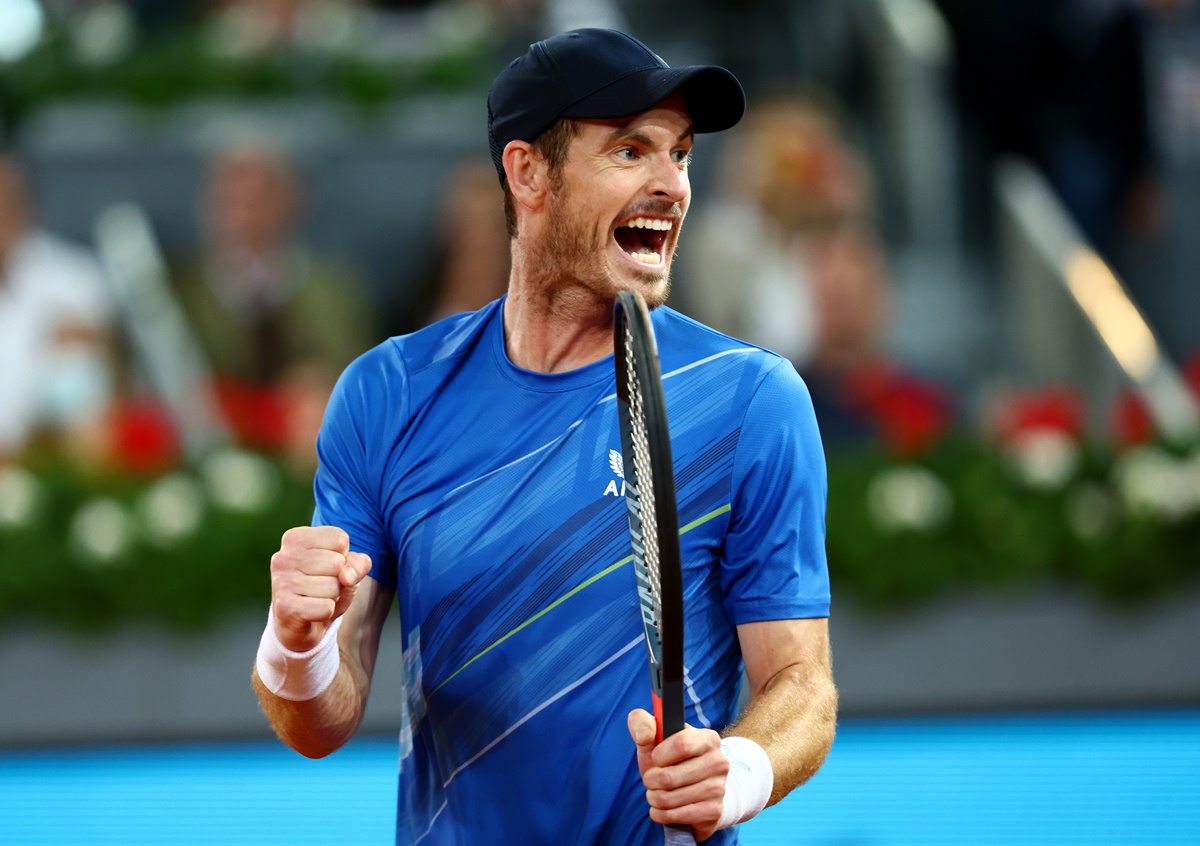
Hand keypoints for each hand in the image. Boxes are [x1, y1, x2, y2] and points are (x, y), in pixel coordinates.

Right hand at [270, 526, 371, 652]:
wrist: (301, 625)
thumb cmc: (324, 587)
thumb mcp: (348, 569)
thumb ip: (359, 563)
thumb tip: (347, 576)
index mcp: (296, 537)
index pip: (340, 539)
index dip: (344, 557)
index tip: (327, 567)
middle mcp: (283, 556)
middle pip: (337, 563)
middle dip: (338, 579)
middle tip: (321, 587)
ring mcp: (281, 581)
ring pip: (333, 586)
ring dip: (332, 597)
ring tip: (316, 599)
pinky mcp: (284, 606)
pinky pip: (326, 607)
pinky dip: (327, 612)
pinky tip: (312, 612)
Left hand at [628, 709, 729, 841]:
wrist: (692, 790)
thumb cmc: (669, 760)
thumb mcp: (654, 739)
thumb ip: (641, 723)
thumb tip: (644, 734)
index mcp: (707, 739)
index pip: (681, 744)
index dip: (659, 755)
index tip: (655, 758)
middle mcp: (718, 762)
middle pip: (670, 777)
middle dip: (651, 780)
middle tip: (651, 780)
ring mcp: (718, 788)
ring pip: (669, 798)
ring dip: (654, 798)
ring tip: (656, 793)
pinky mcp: (713, 811)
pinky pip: (676, 816)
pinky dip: (661, 814)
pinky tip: (663, 808)